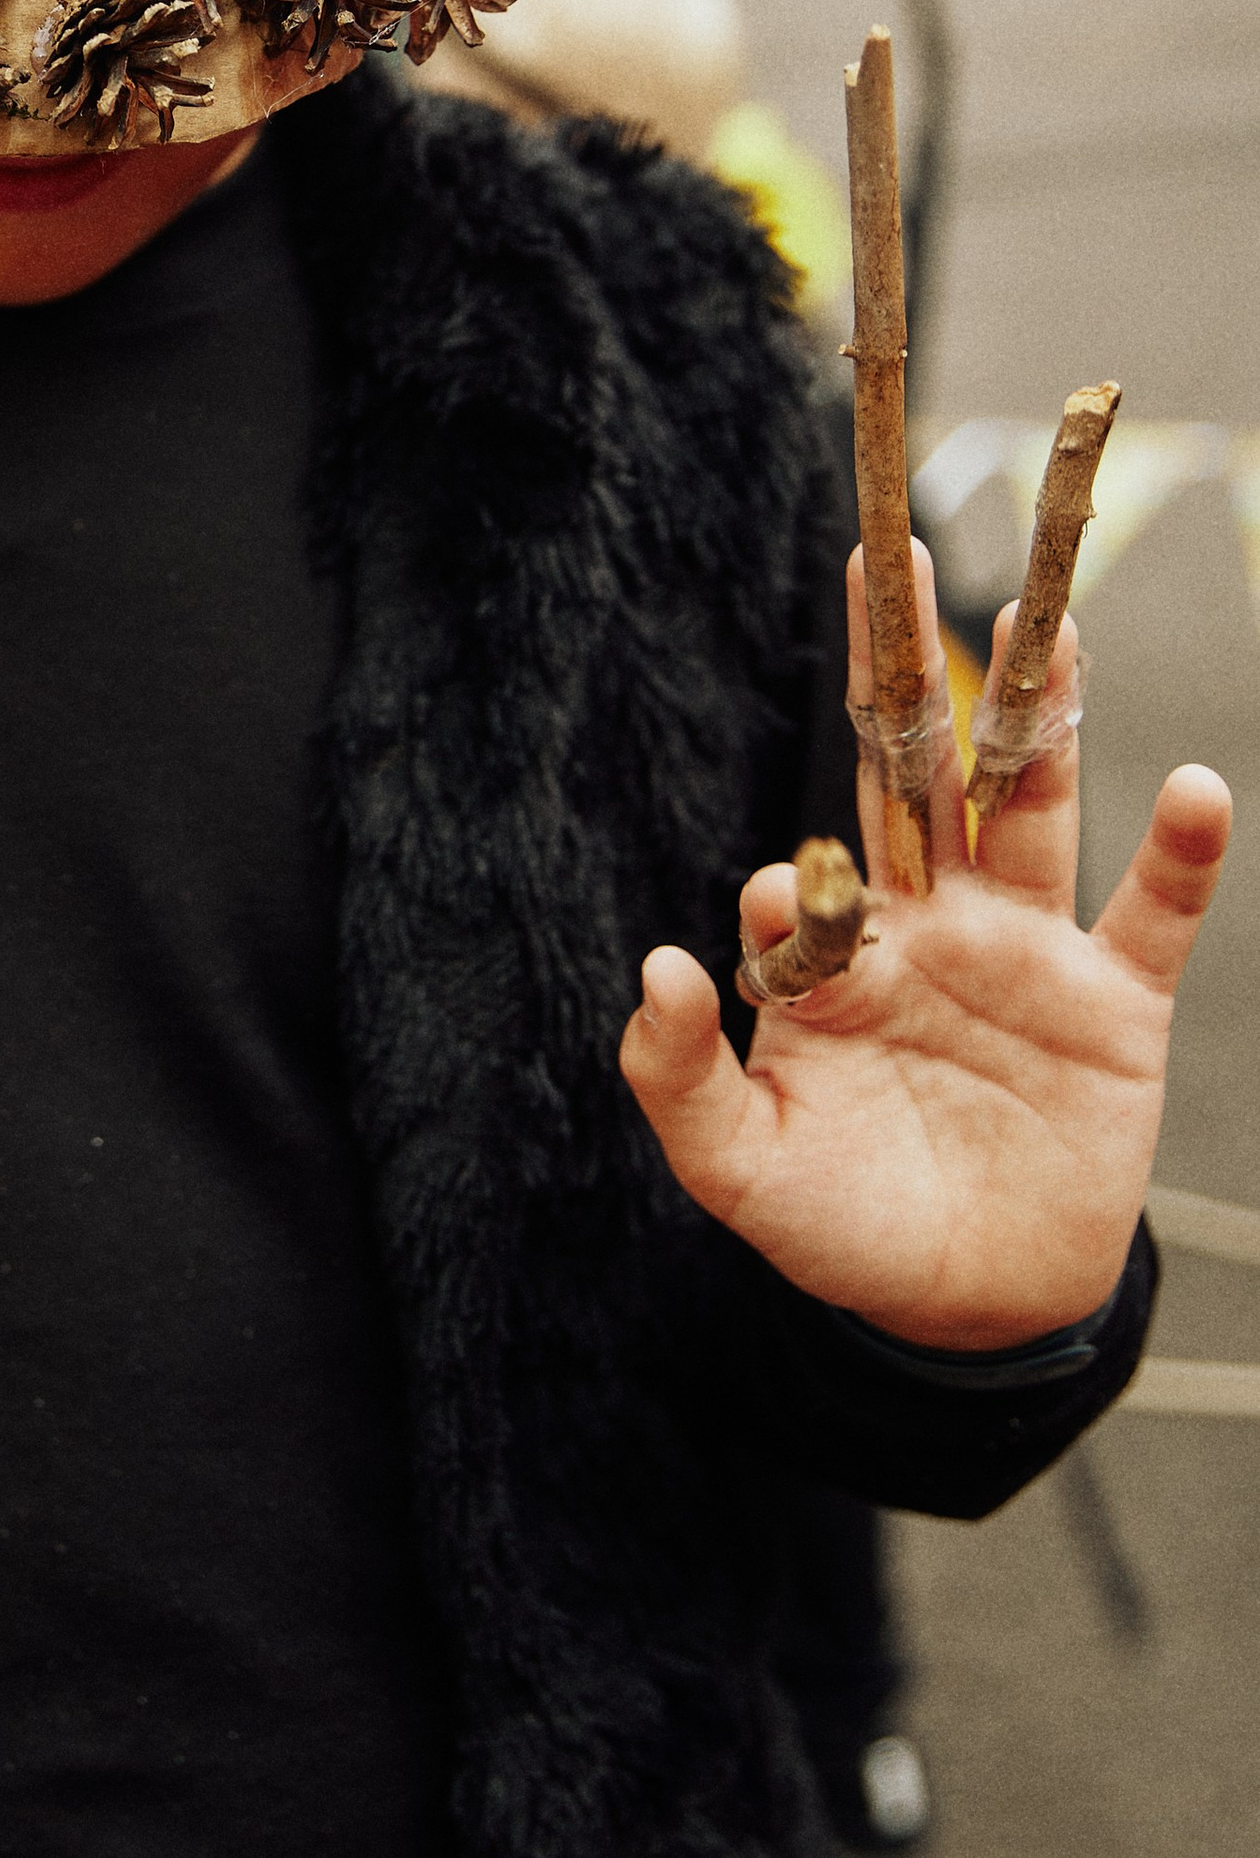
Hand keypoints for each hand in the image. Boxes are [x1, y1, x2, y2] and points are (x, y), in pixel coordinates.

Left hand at [620, 542, 1230, 1347]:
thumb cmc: (844, 1226)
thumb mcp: (741, 1171)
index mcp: (839, 954)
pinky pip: (1153, 915)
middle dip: (901, 667)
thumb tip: (660, 967)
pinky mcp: (1113, 1006)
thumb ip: (683, 1079)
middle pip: (914, 770)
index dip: (799, 877)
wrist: (971, 1308)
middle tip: (882, 549)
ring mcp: (1025, 952)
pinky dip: (1180, 854)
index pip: (811, 873)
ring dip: (1039, 709)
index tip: (791, 896)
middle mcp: (931, 925)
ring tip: (1043, 611)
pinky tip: (1197, 787)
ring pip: (1031, 804)